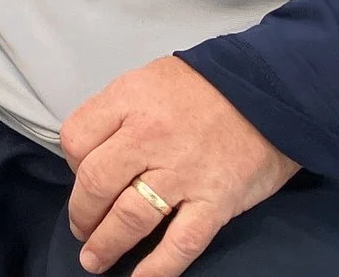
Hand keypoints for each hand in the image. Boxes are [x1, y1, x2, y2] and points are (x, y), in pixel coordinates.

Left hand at [60, 55, 299, 275]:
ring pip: (130, 217)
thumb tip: (92, 150)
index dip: (70, 163)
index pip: (76, 139)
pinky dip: (159, 267)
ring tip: (95, 259)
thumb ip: (115, 112)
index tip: (78, 175)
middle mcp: (149, 138)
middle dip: (81, 213)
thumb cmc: (202, 87)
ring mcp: (182, 174)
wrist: (268, 93)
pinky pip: (181, 242)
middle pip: (95, 183)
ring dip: (107, 243)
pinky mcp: (214, 202)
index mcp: (128, 102)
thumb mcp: (145, 80)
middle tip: (80, 229)